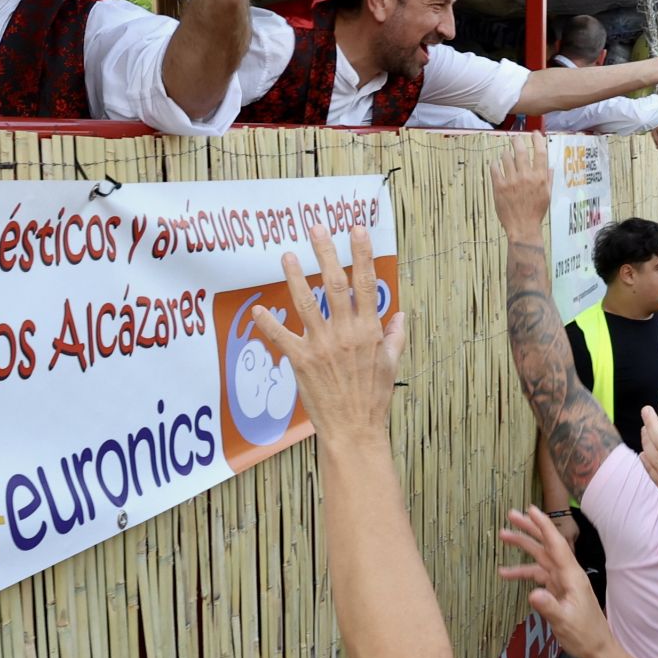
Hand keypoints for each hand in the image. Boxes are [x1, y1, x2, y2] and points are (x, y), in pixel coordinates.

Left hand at [249, 222, 404, 442]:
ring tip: (286, 255)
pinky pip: (281, 337)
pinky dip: (267, 323)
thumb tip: (400, 316)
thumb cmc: (373, 399)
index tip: (356, 230)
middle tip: (316, 228)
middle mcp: (345, 333)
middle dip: (325, 253)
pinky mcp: (301, 361)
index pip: (366, 284)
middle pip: (334, 284)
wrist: (354, 429)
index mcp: (369, 331)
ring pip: (306, 303)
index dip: (362, 254)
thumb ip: (395, 337)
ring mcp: (321, 346)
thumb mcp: (390, 365)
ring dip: (295, 277)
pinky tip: (257, 310)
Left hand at [489, 134, 550, 241]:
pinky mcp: (499, 187)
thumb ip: (548, 179)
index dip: (537, 140)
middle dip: (517, 141)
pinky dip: (495, 164)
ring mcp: (511, 181)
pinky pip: (494, 168)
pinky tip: (496, 164)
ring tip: (505, 155)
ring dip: (505, 153)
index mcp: (539, 178)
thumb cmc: (536, 212)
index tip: (535, 134)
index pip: (540, 152)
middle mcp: (526, 177)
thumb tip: (550, 166)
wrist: (522, 227)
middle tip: (515, 139)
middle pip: (521, 150)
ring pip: (506, 157)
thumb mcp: (547, 195)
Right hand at [499, 507, 614, 657]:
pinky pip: (537, 575)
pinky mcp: (557, 591)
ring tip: (503, 536)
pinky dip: (522, 572)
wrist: (597, 648)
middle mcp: (567, 574)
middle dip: (529, 529)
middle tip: (510, 515)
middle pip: (546, 546)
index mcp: (571, 576)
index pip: (556, 545)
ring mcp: (561, 582)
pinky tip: (506, 573)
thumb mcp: (565, 622)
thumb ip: (549, 607)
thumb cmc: (584, 635)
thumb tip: (532, 594)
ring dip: (523, 546)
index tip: (531, 509)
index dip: (544, 526)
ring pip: (540, 558)